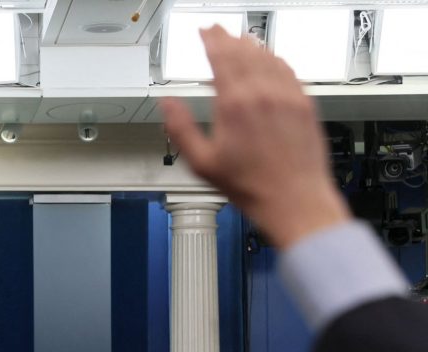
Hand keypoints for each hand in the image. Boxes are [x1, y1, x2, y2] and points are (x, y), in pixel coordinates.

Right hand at [160, 25, 350, 247]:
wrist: (294, 199)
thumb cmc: (251, 186)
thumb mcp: (202, 164)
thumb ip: (181, 129)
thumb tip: (167, 104)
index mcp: (235, 105)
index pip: (221, 58)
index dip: (211, 41)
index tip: (204, 31)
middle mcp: (263, 94)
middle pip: (244, 53)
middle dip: (228, 38)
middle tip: (219, 31)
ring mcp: (287, 97)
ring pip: (268, 58)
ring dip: (252, 45)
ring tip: (241, 40)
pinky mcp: (304, 104)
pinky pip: (289, 71)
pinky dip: (276, 59)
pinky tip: (271, 59)